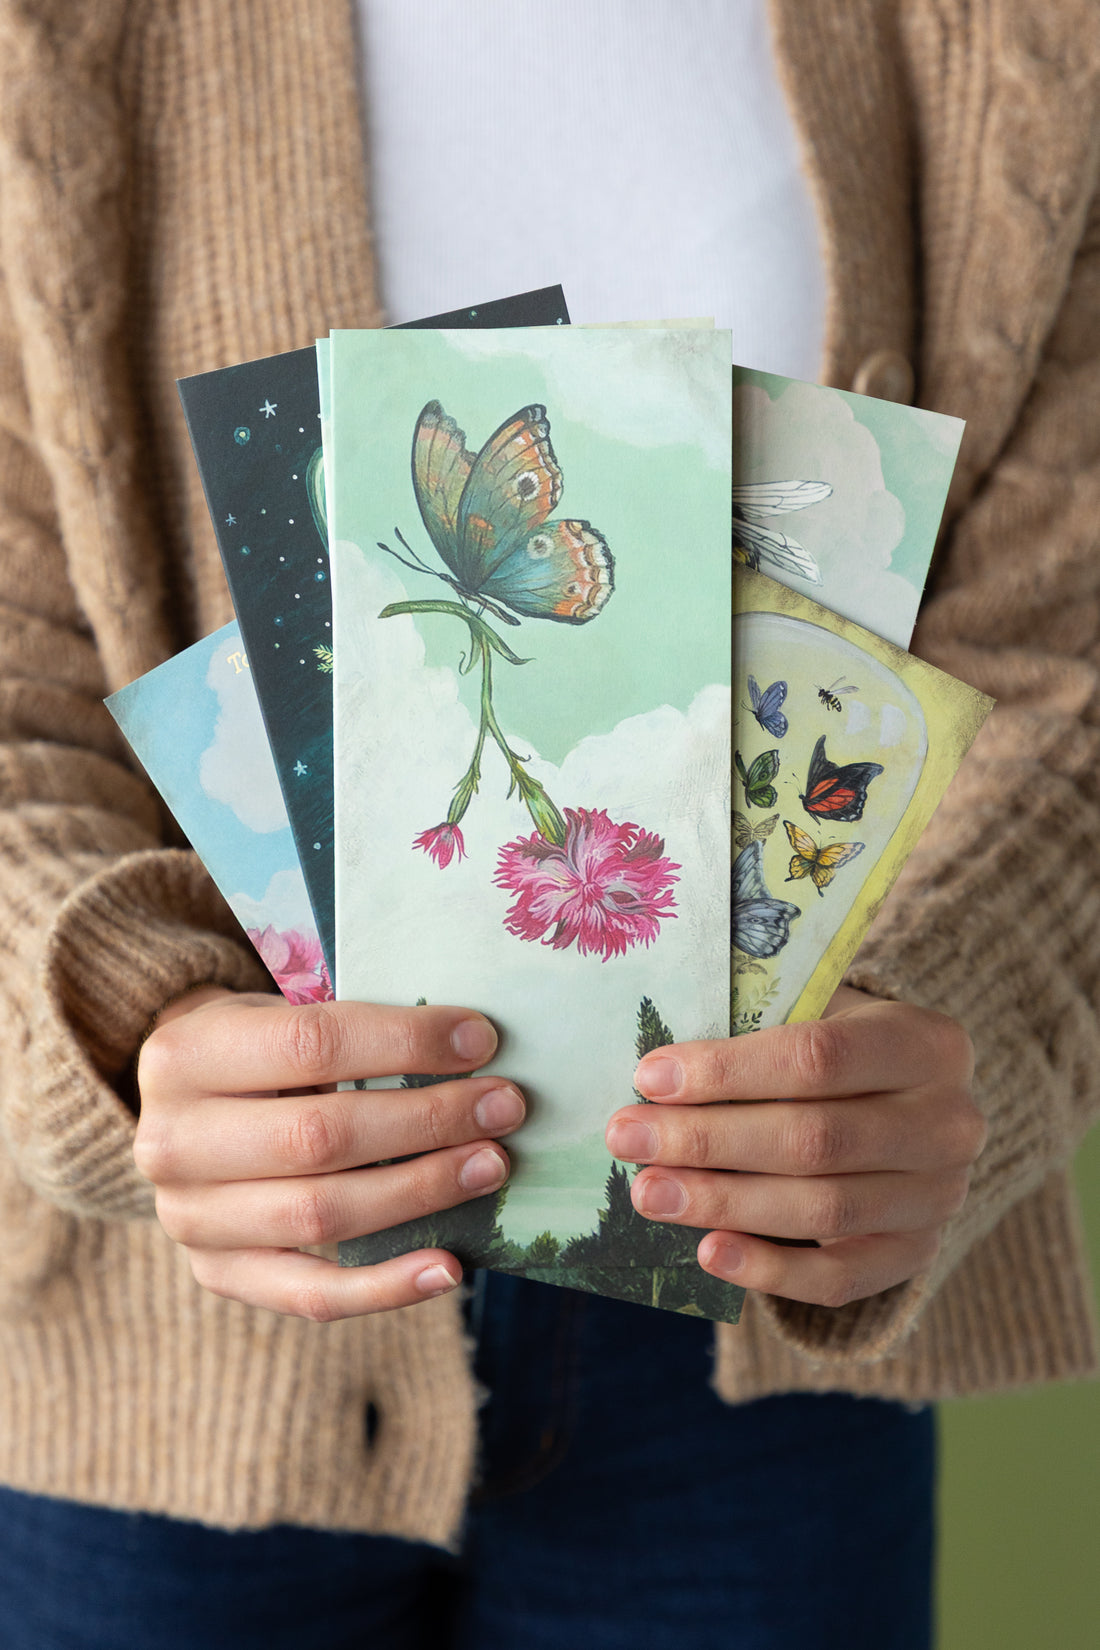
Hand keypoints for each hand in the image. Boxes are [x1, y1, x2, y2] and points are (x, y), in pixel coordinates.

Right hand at [134, 989, 522, 1319]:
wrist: (187, 1109)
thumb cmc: (258, 1051)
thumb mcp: (278, 1015)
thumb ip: (352, 1032)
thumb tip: (469, 1051)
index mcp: (184, 1056)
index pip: (312, 1044)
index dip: (405, 1042)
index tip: (480, 1041)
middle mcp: (171, 1143)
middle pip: (320, 1136)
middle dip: (427, 1121)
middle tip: (504, 1107)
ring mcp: (190, 1219)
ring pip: (321, 1215)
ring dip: (421, 1192)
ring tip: (490, 1166)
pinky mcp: (220, 1275)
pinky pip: (312, 1296)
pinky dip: (387, 1287)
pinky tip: (450, 1267)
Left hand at [604, 987, 985, 1308]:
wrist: (908, 1109)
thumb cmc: (839, 1049)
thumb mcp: (817, 1012)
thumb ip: (757, 1026)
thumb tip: (656, 1069)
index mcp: (928, 1043)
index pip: (819, 1057)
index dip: (728, 1071)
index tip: (648, 1076)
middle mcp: (949, 1122)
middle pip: (815, 1140)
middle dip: (708, 1140)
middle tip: (628, 1138)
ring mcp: (940, 1197)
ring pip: (822, 1210)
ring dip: (724, 1204)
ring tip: (649, 1193)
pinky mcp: (915, 1254)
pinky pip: (838, 1279)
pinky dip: (768, 1271)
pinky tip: (707, 1252)